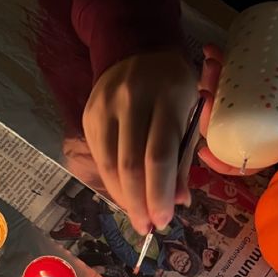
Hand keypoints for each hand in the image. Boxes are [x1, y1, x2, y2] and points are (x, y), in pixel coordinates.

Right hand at [82, 48, 197, 233]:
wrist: (135, 48)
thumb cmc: (172, 85)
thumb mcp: (189, 112)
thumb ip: (183, 156)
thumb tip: (178, 200)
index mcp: (166, 98)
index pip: (159, 156)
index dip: (159, 194)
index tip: (164, 220)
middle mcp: (131, 102)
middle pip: (130, 165)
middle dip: (139, 203)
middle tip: (147, 228)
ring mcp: (105, 108)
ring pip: (110, 165)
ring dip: (123, 198)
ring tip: (136, 218)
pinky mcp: (88, 116)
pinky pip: (100, 158)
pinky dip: (112, 182)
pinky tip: (124, 195)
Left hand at [198, 44, 277, 172]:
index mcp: (276, 139)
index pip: (244, 159)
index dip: (220, 160)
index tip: (203, 150)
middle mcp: (263, 121)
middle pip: (226, 124)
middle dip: (208, 110)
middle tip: (206, 89)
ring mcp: (260, 98)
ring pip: (225, 98)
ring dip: (211, 82)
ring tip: (211, 62)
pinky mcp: (261, 76)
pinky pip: (235, 72)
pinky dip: (223, 61)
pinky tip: (214, 50)